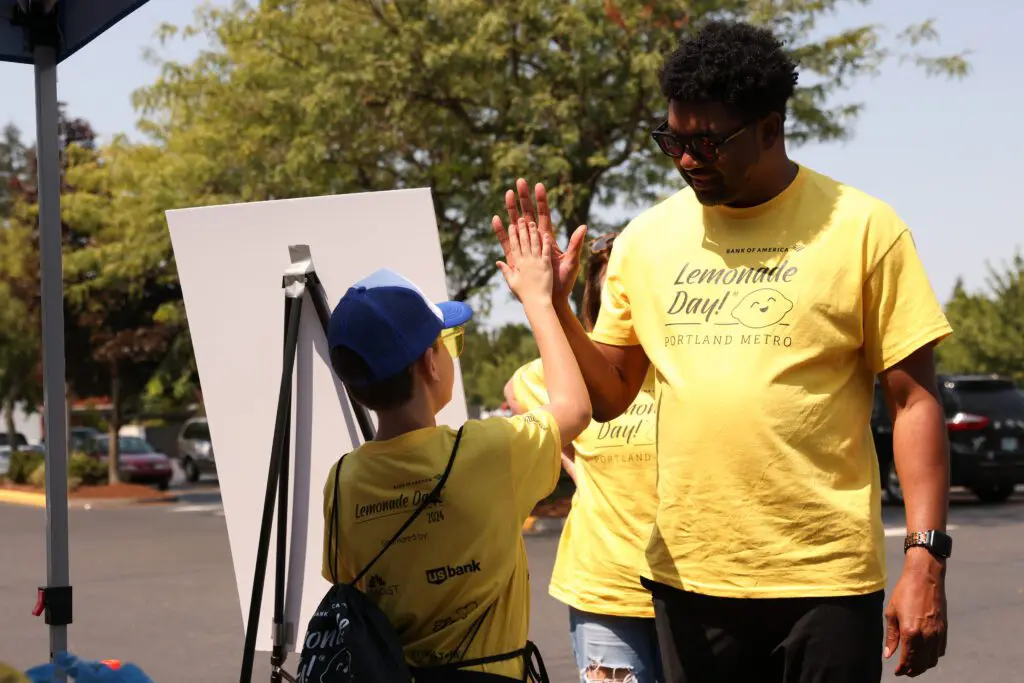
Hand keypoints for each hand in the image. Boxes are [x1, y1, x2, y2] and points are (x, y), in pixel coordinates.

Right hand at [492, 178, 586, 304]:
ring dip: (512, 209)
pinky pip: (507, 242)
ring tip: (508, 194)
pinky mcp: (516, 257)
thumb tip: (583, 226)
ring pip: (516, 224)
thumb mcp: (572, 261)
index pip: (543, 215)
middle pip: (528, 214)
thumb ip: (576, 243)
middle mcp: (535, 240)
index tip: (538, 185)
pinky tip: (496, 219)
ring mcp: (524, 247)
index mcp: (548, 239)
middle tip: (519, 182)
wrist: (552, 298)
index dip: (541, 201)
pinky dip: (501, 230)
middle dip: (524, 199)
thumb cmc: (563, 281)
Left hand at [884, 549, 947, 676]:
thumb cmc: (905, 592)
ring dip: (923, 666)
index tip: (897, 672)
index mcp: (910, 632)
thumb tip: (889, 654)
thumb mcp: (891, 613)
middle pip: (921, 664)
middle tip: (904, 670)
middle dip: (912, 670)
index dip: (901, 669)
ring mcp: (938, 634)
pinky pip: (940, 651)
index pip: (907, 660)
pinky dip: (932, 657)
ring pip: (932, 660)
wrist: (925, 577)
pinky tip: (924, 653)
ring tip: (913, 664)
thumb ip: (891, 636)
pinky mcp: (944, 630)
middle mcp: (926, 636)